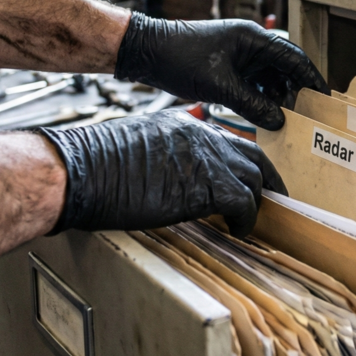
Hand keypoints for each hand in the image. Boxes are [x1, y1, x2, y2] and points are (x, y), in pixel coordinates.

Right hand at [38, 110, 286, 237]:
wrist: (82, 170)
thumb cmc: (96, 165)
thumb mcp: (138, 148)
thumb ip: (166, 155)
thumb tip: (175, 177)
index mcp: (183, 124)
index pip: (227, 138)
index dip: (241, 160)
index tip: (247, 177)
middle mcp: (201, 135)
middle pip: (252, 153)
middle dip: (266, 177)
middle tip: (272, 196)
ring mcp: (207, 157)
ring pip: (254, 178)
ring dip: (257, 202)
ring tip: (252, 221)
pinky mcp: (208, 184)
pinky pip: (245, 204)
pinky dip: (246, 221)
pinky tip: (238, 232)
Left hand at [114, 13, 328, 129]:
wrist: (147, 52)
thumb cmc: (180, 59)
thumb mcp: (220, 87)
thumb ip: (253, 105)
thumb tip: (279, 121)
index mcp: (254, 38)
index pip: (295, 58)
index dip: (313, 79)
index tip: (326, 99)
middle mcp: (251, 43)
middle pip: (285, 68)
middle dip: (297, 91)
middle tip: (307, 116)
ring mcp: (239, 54)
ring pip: (270, 77)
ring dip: (279, 96)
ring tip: (287, 120)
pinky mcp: (228, 65)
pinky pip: (254, 81)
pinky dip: (261, 97)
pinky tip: (265, 115)